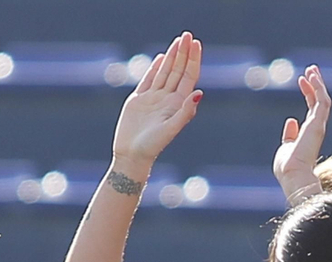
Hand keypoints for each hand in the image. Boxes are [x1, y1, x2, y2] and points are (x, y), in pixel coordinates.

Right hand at [111, 32, 203, 176]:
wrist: (132, 156)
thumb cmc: (152, 146)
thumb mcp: (171, 129)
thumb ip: (185, 112)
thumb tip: (199, 93)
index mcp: (178, 104)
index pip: (188, 76)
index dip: (193, 59)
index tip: (195, 43)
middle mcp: (168, 99)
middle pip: (178, 71)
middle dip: (183, 53)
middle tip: (187, 35)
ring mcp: (154, 99)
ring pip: (165, 73)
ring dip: (172, 57)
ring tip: (177, 41)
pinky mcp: (139, 100)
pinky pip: (149, 80)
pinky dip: (155, 68)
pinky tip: (161, 58)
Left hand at [274, 66, 331, 206]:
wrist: (293, 175)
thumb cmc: (287, 167)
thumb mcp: (286, 148)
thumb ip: (289, 135)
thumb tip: (291, 120)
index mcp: (309, 134)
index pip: (312, 109)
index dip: (308, 93)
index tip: (302, 80)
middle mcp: (316, 128)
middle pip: (319, 101)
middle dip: (316, 84)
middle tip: (312, 69)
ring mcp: (318, 126)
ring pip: (323, 99)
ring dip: (318, 83)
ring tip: (312, 69)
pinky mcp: (318, 124)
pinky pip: (321, 101)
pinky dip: (318, 88)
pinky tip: (312, 77)